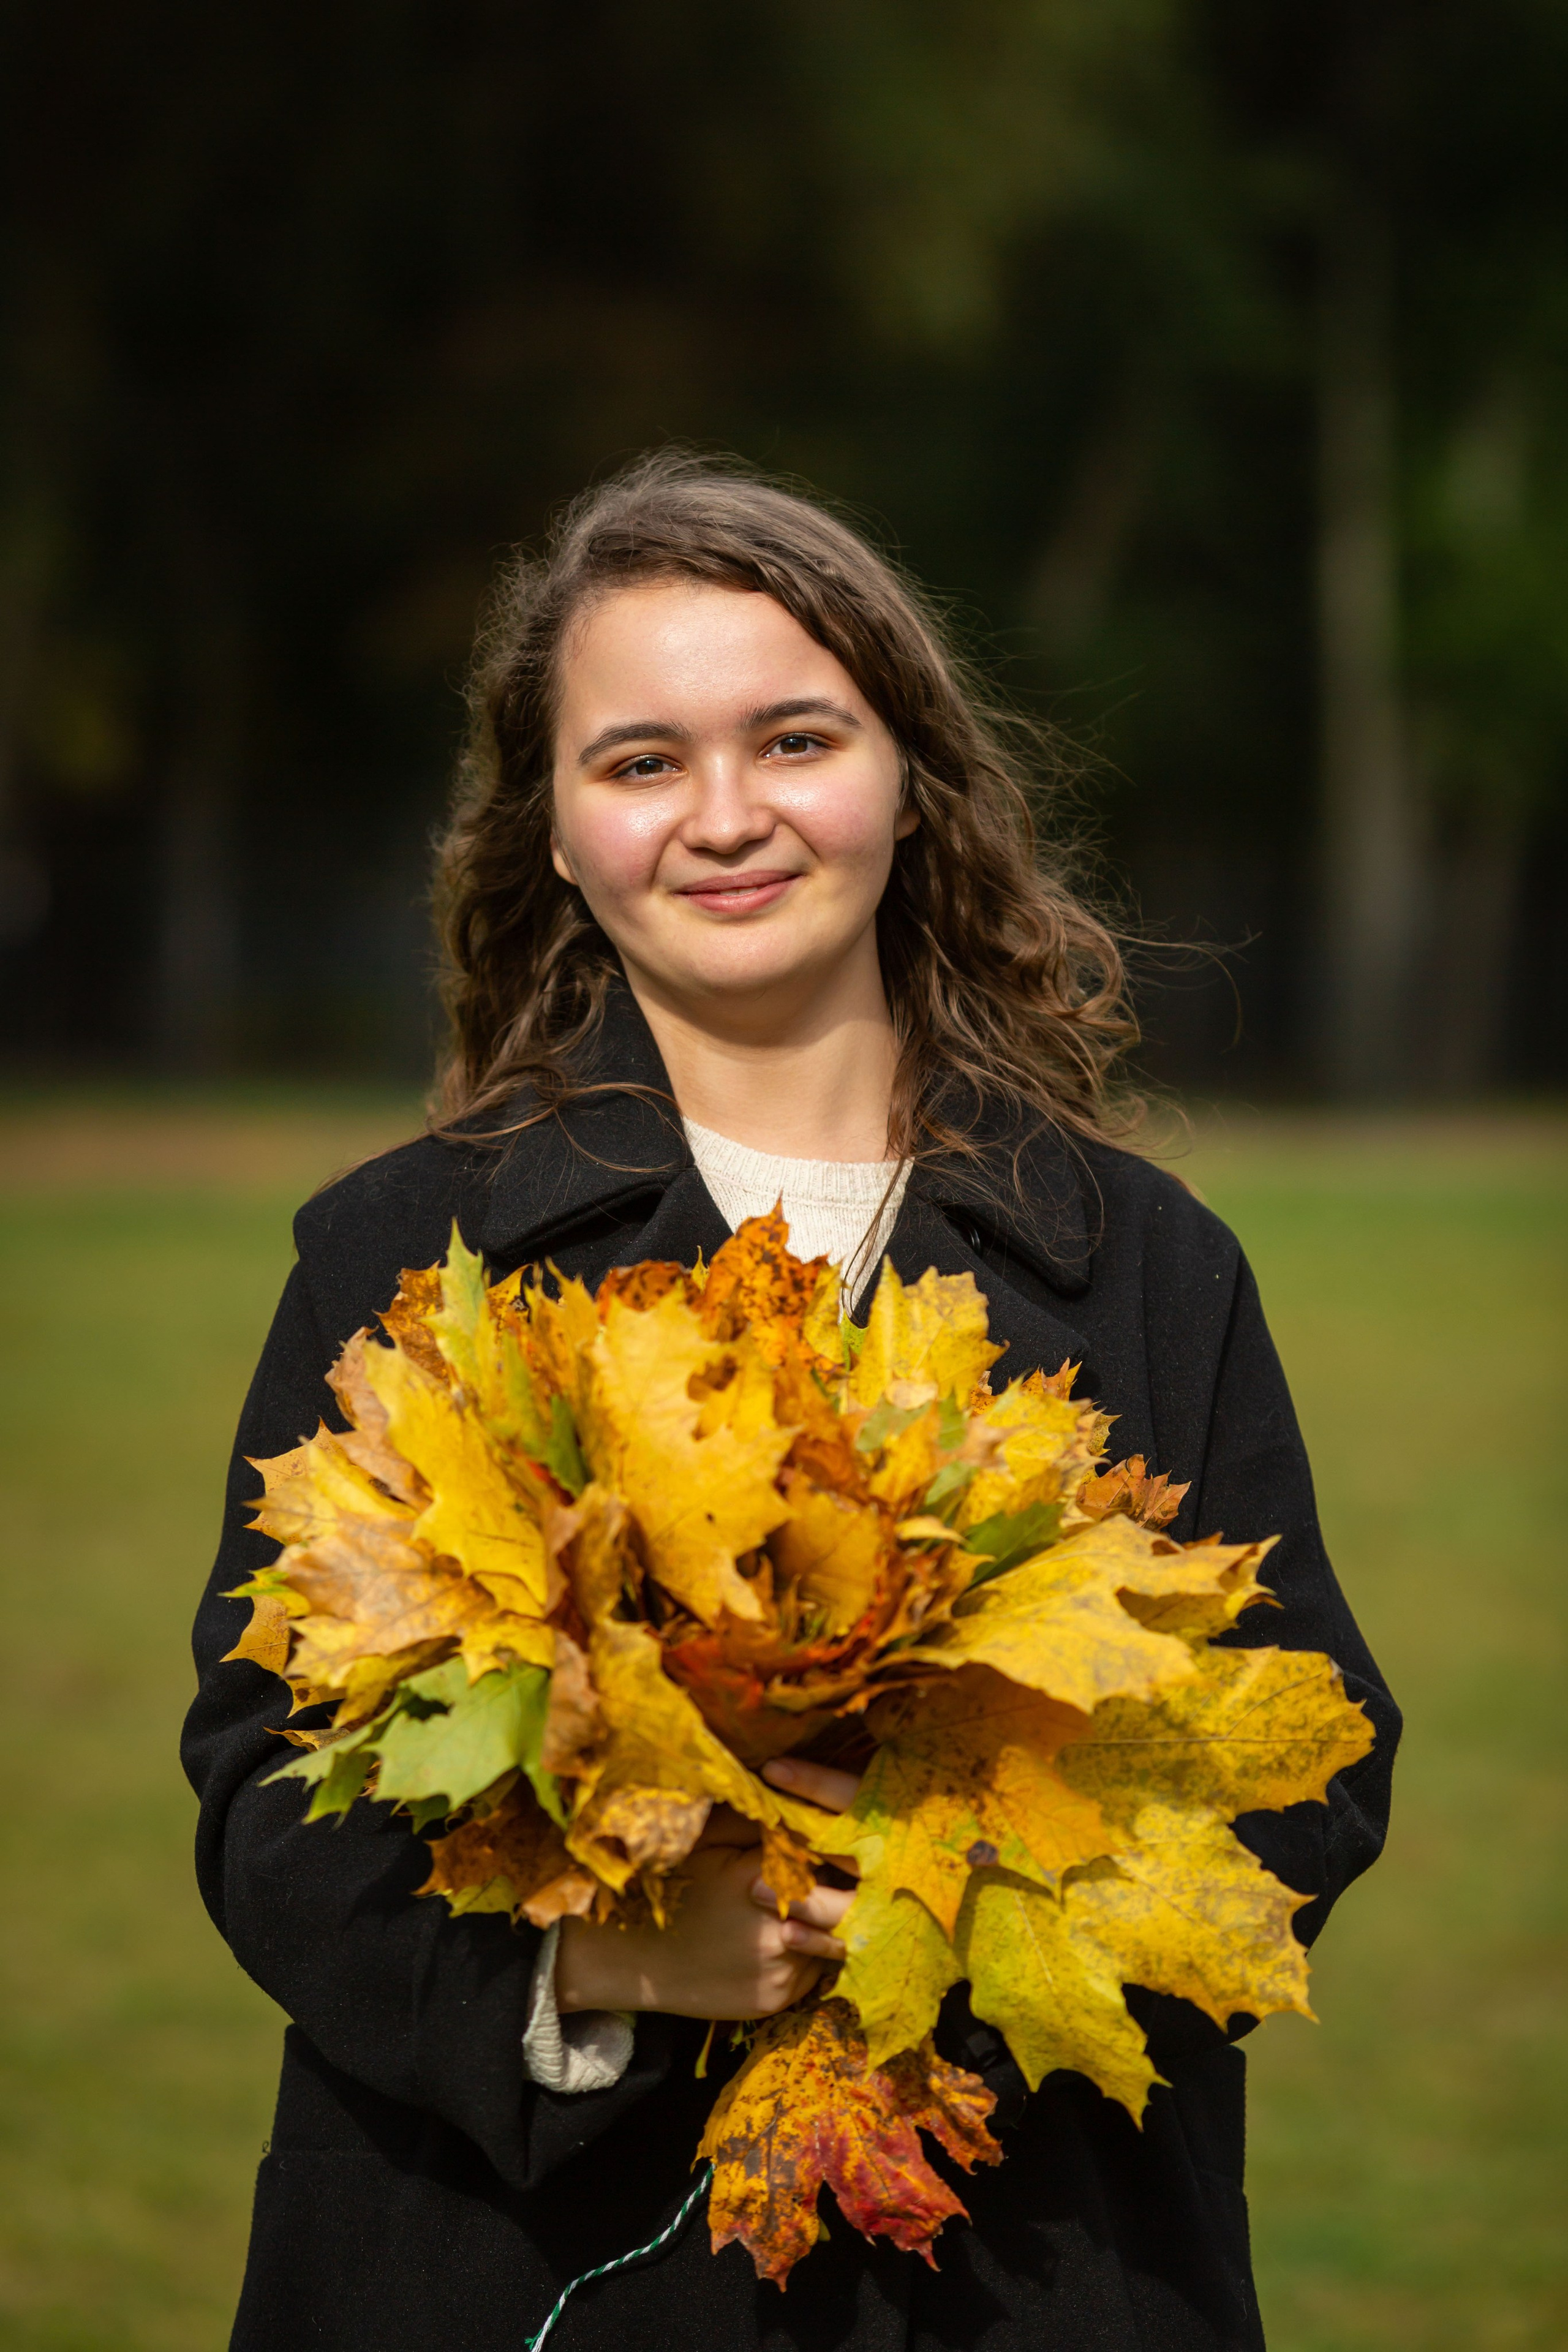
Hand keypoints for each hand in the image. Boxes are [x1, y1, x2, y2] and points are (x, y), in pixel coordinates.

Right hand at [554, 1762, 861, 2020]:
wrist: (633, 1960)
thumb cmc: (670, 1889)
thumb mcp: (706, 1840)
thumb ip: (757, 1820)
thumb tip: (802, 1804)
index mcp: (763, 1879)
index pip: (825, 1858)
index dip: (833, 1852)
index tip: (832, 1849)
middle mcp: (778, 1929)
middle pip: (837, 1904)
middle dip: (838, 1891)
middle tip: (836, 1879)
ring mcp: (780, 1970)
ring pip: (828, 1940)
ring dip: (822, 1925)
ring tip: (801, 1910)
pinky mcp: (776, 2000)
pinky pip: (812, 1972)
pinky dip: (804, 1954)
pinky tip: (777, 1940)